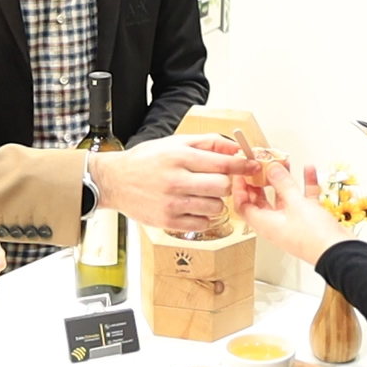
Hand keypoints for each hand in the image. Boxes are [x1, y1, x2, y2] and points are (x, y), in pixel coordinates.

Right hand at [88, 134, 254, 233]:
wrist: (115, 181)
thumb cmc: (146, 160)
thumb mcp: (175, 143)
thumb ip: (207, 143)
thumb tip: (234, 147)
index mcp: (179, 157)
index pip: (222, 163)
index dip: (242, 165)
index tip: (252, 167)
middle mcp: (176, 180)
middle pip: (222, 186)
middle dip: (225, 184)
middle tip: (216, 181)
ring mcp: (172, 203)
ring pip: (215, 207)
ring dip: (215, 201)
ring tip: (201, 195)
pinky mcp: (168, 221)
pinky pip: (202, 223)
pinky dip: (203, 216)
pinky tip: (192, 207)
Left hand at [233, 163, 352, 268]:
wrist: (339, 252)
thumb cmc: (314, 238)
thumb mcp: (296, 204)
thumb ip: (283, 183)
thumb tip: (271, 169)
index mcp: (265, 224)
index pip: (243, 205)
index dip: (240, 188)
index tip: (242, 172)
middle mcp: (276, 224)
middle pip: (261, 200)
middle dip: (261, 181)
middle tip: (262, 165)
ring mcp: (292, 222)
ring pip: (283, 198)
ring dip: (284, 181)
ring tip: (285, 164)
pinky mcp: (308, 220)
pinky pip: (302, 199)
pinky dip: (304, 185)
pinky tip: (308, 171)